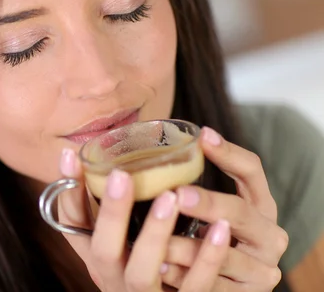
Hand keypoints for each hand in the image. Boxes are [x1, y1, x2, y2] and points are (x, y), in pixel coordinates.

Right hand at [58, 148, 231, 290]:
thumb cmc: (143, 275)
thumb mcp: (118, 250)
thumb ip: (110, 214)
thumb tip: (97, 160)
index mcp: (98, 257)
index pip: (72, 225)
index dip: (69, 191)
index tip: (71, 155)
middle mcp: (114, 278)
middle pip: (102, 249)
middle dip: (110, 213)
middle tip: (122, 176)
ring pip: (142, 272)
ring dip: (155, 234)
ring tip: (171, 197)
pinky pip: (194, 287)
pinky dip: (207, 258)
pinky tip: (220, 229)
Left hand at [160, 127, 288, 290]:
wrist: (227, 287)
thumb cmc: (208, 240)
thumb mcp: (210, 213)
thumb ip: (190, 189)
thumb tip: (142, 154)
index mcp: (260, 206)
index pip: (252, 171)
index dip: (230, 153)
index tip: (202, 135)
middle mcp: (268, 234)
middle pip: (243, 211)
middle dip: (210, 202)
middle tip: (179, 195)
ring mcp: (262, 267)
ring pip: (227, 255)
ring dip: (190, 247)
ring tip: (161, 242)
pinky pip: (216, 287)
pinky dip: (187, 278)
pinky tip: (163, 269)